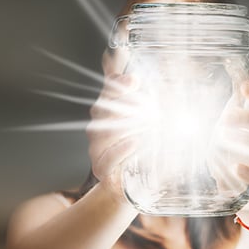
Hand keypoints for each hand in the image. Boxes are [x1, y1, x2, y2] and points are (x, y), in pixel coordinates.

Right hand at [86, 51, 140, 199]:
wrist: (135, 183)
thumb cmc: (143, 146)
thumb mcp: (152, 118)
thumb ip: (142, 93)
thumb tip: (136, 66)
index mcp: (110, 109)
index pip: (109, 89)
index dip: (119, 83)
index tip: (135, 80)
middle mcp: (99, 125)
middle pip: (103, 108)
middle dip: (123, 102)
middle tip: (145, 101)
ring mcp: (97, 146)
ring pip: (102, 132)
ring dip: (124, 126)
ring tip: (145, 122)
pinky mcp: (101, 167)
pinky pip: (106, 157)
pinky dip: (120, 150)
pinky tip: (135, 142)